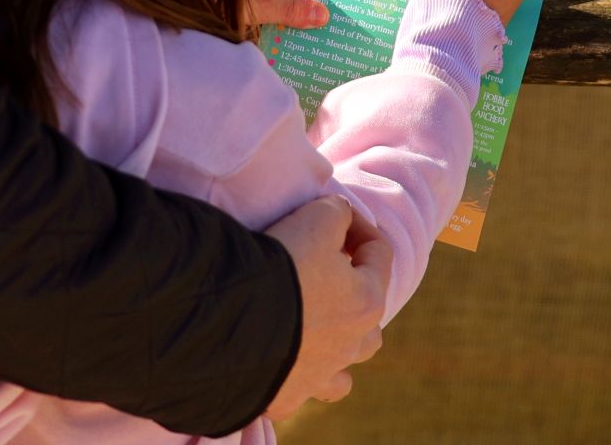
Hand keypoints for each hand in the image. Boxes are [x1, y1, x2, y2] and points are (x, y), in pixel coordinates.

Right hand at [265, 196, 391, 417]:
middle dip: (354, 293)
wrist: (230, 323)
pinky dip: (295, 378)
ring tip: (313, 328)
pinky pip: (300, 392)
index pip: (380, 255)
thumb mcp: (315, 218)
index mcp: (366, 301)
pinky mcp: (285, 397)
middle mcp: (351, 345)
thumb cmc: (282, 265)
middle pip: (369, 319)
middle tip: (325, 273)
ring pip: (344, 367)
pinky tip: (279, 362)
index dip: (360, 227)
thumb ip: (337, 213)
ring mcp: (319, 376)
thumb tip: (341, 216)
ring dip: (336, 347)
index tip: (338, 216)